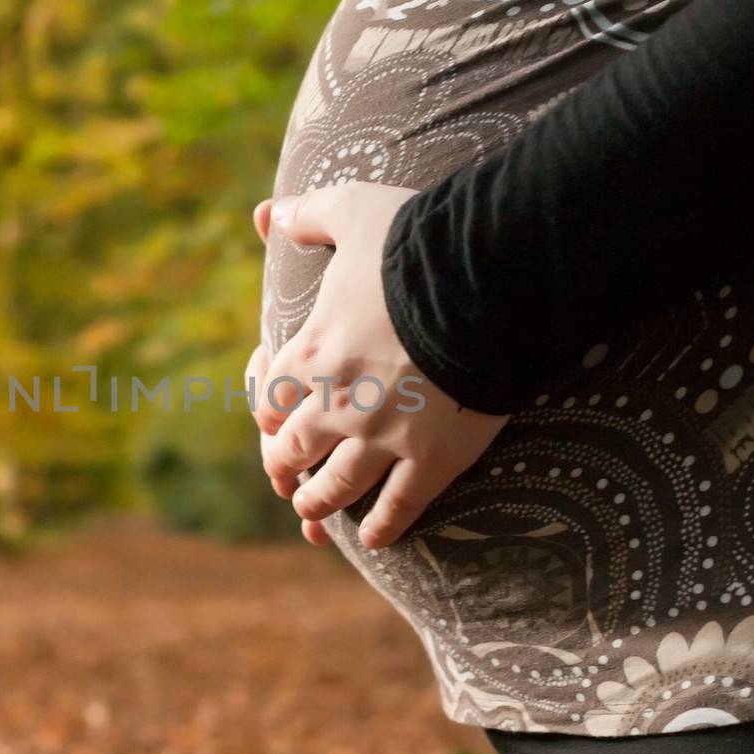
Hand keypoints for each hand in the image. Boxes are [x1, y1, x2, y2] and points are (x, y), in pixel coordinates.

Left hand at [251, 182, 509, 547]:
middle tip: (286, 476)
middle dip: (285, 466)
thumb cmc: (418, 241)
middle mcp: (337, 404)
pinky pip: (400, 507)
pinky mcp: (431, 461)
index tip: (271, 420)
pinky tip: (376, 542)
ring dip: (318, 505)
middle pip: (293, 451)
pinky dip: (385, 528)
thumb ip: (308, 215)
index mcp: (312, 353)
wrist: (488, 280)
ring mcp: (383, 438)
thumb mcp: (354, 210)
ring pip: (336, 489)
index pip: (269, 399)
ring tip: (312, 513)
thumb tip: (265, 213)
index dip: (267, 412)